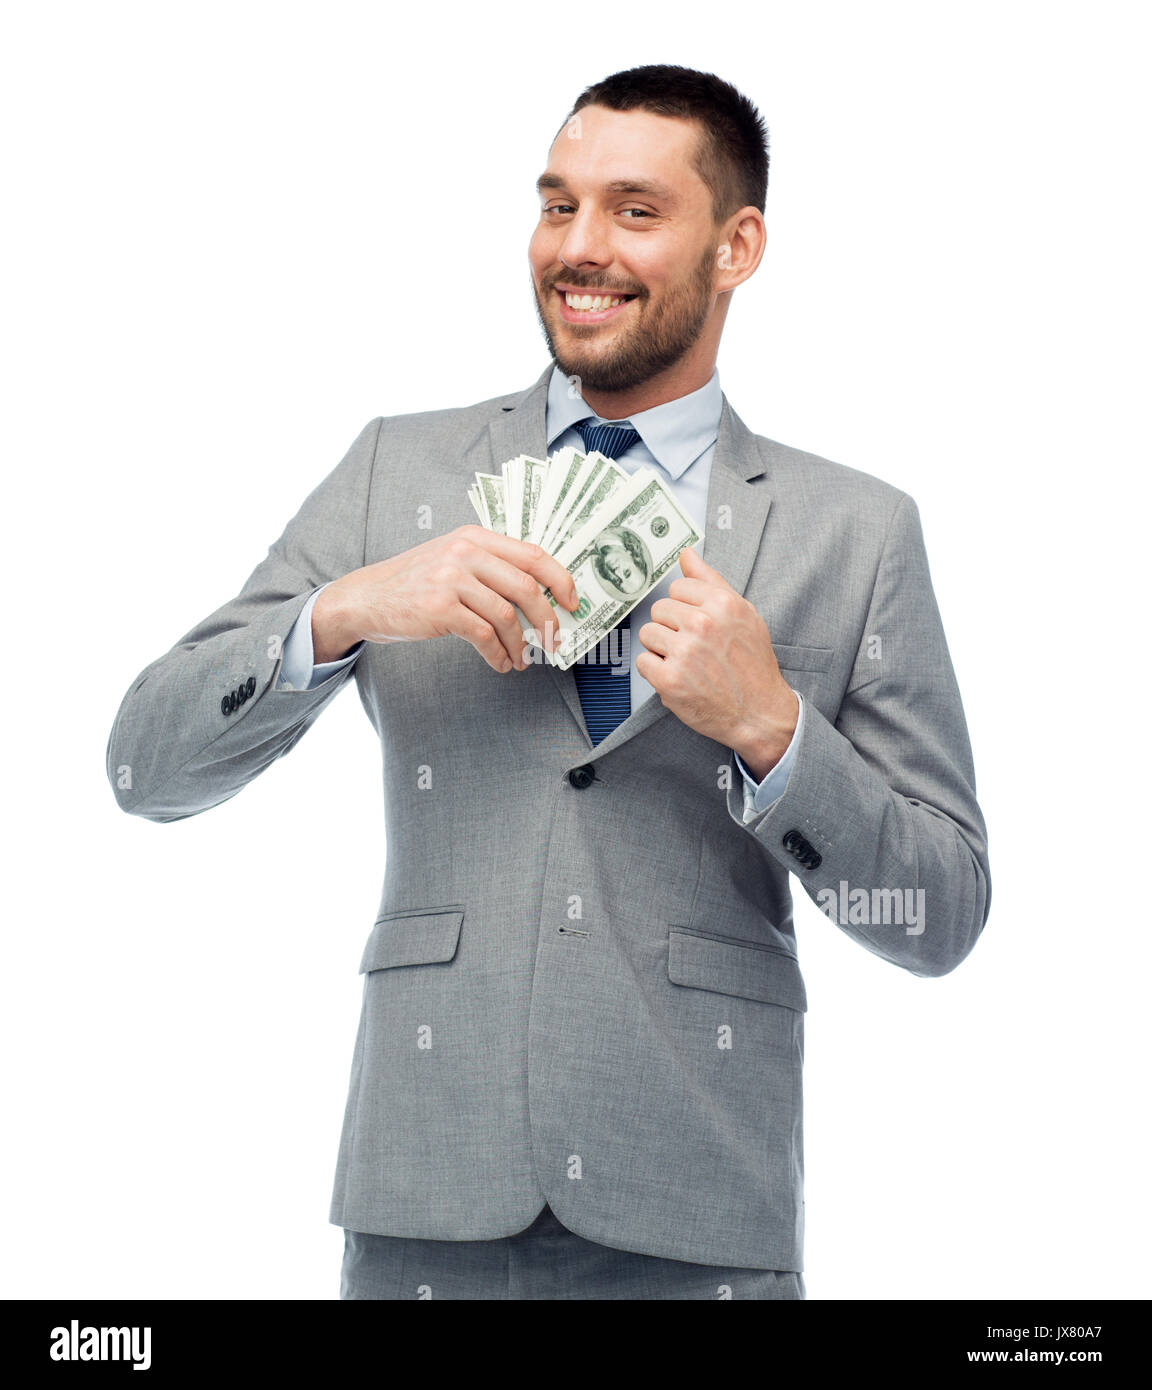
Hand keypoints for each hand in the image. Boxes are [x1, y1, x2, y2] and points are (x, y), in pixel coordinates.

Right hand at [313, 525, 578, 672]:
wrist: (366, 598)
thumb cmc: (414, 583)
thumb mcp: (451, 559)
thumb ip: (489, 567)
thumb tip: (538, 596)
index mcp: (474, 537)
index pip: (532, 554)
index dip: (559, 580)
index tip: (571, 602)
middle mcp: (464, 552)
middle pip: (525, 586)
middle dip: (546, 619)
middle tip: (553, 641)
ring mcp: (450, 578)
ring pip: (506, 615)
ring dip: (521, 644)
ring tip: (522, 660)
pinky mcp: (440, 608)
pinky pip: (484, 635)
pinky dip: (499, 654)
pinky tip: (501, 663)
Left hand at [635, 546, 798, 777]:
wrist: (759, 712)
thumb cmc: (752, 664)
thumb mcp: (743, 615)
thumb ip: (711, 581)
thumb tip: (686, 554)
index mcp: (722, 604)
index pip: (677, 588)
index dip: (686, 607)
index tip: (698, 624)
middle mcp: (703, 625)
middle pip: (659, 610)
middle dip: (672, 627)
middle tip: (694, 647)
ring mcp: (684, 653)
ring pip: (648, 634)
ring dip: (662, 649)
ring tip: (687, 663)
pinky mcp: (669, 680)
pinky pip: (643, 661)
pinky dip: (657, 671)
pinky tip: (679, 677)